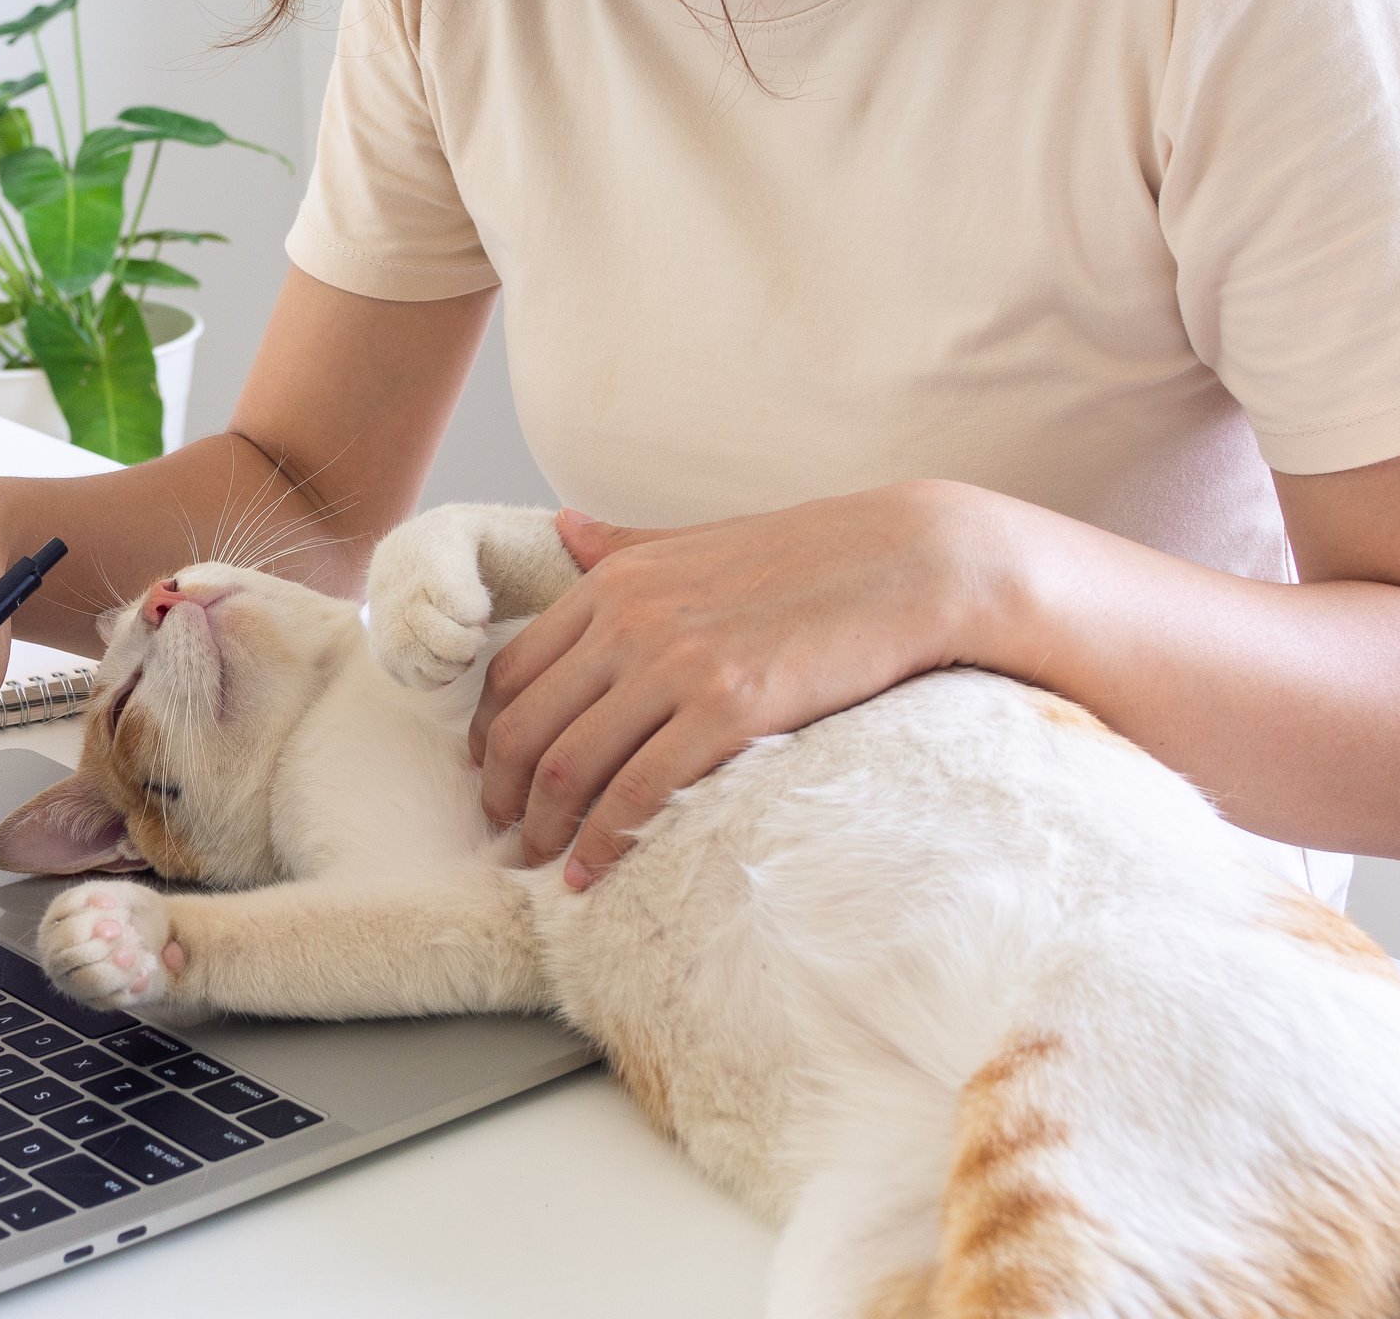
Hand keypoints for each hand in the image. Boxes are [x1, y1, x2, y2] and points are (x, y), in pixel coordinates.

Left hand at [469, 482, 1007, 888]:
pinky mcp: (728, 709)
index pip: (513, 671)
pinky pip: (639, 792)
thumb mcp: (698, 539)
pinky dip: (604, 841)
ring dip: (545, 827)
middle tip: (507, 834)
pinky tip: (595, 871)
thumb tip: (563, 529)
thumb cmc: (807, 556)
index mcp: (614, 580)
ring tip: (545, 862)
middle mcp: (629, 620)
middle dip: (503, 794)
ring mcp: (676, 665)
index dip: (490, 735)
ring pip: (568, 766)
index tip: (492, 775)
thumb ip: (625, 544)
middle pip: (525, 726)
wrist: (909, 562)